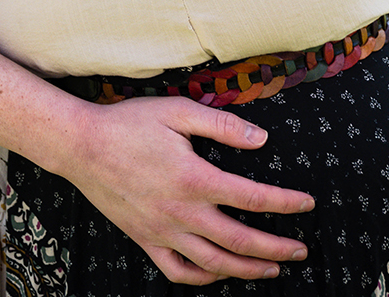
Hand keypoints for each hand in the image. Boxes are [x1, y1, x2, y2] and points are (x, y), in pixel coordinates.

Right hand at [70, 96, 310, 284]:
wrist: (82, 146)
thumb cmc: (129, 123)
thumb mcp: (177, 111)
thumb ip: (221, 125)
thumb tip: (261, 139)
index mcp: (194, 178)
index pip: (252, 198)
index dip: (284, 203)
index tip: (307, 204)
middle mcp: (182, 212)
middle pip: (240, 240)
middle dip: (276, 249)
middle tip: (300, 251)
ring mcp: (162, 231)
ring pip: (214, 264)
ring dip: (248, 270)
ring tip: (272, 269)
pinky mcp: (145, 240)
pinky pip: (179, 271)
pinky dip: (204, 278)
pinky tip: (220, 272)